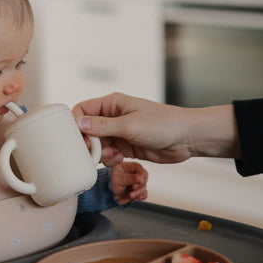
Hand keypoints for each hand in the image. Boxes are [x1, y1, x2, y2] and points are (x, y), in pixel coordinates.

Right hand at [73, 92, 239, 165]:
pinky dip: (110, 159)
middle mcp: (113, 117)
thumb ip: (102, 126)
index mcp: (112, 104)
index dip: (77, 125)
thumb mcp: (130, 125)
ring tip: (113, 155)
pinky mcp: (125, 146)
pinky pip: (108, 154)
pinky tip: (121, 159)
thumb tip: (78, 123)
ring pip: (97, 145)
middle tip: (96, 152)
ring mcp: (119, 132)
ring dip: (100, 153)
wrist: (186, 138)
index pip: (82, 110)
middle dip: (89, 143)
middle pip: (87, 131)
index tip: (80, 139)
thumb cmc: (163, 124)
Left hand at [110, 160, 148, 204]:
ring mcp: (135, 184)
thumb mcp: (118, 178)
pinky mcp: (135, 191)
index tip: (137, 182)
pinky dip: (141, 196)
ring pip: (144, 188)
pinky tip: (138, 197)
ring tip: (131, 195)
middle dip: (140, 186)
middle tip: (133, 188)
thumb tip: (141, 179)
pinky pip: (143, 194)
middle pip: (144, 180)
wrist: (104, 192)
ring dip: (139, 192)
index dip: (141, 177)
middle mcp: (134, 175)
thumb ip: (130, 178)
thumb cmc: (108, 181)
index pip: (141, 170)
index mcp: (130, 167)